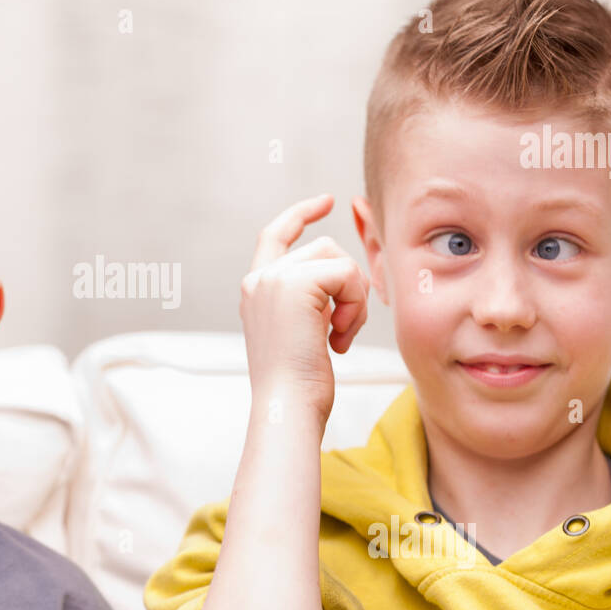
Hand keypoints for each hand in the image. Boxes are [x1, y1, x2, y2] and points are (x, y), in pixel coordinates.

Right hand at [239, 194, 369, 427]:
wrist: (286, 408)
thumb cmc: (298, 386)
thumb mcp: (300, 333)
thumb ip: (310, 301)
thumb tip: (341, 276)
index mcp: (254, 290)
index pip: (275, 234)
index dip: (301, 214)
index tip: (327, 201)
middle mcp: (258, 279)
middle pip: (324, 248)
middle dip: (347, 285)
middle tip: (342, 330)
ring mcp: (274, 279)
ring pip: (338, 260)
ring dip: (352, 298)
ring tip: (339, 336)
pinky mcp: (296, 284)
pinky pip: (346, 274)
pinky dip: (355, 306)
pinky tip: (338, 339)